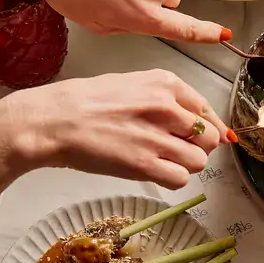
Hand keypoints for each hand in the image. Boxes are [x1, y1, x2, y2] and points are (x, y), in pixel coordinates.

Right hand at [5, 69, 233, 188]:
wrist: (53, 120)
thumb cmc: (85, 101)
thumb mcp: (132, 83)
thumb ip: (165, 97)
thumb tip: (195, 119)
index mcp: (165, 83)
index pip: (207, 110)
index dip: (210, 128)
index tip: (208, 137)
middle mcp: (166, 107)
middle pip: (209, 137)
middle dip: (197, 147)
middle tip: (178, 149)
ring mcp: (156, 137)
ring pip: (199, 161)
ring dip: (185, 165)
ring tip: (163, 161)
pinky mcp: (144, 165)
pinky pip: (180, 179)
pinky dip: (171, 179)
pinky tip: (155, 172)